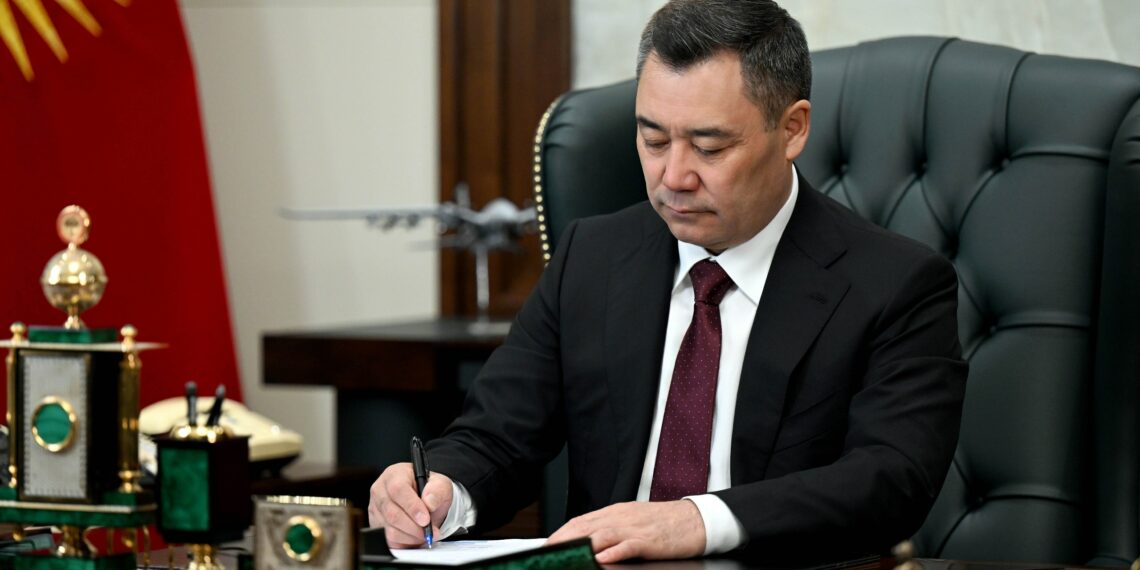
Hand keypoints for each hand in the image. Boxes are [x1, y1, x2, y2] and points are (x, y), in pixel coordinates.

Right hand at [368, 462, 453, 547]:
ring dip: (410, 536)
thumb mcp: (441, 485)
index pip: (398, 489)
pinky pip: (388, 540)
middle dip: (414, 526)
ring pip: (389, 529)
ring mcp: (375, 508)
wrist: (425, 501)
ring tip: (424, 534)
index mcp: (395, 474)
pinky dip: (404, 542)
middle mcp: (380, 490)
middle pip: (392, 513)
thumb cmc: (429, 490)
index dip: (412, 506)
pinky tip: (414, 537)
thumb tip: (429, 502)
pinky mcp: (376, 525)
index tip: (425, 519)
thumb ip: (438, 490)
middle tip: (428, 531)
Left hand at [546, 500, 705, 563]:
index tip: (547, 544)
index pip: (581, 521)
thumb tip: (589, 543)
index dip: (561, 532)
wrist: (697, 520)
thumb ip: (612, 530)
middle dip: (564, 539)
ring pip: (602, 534)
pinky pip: (628, 545)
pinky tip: (601, 559)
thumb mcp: (634, 521)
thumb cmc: (665, 523)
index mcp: (616, 512)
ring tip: (565, 556)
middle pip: (586, 526)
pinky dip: (612, 552)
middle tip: (547, 552)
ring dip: (582, 545)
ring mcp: (635, 528)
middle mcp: (622, 517)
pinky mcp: (650, 540)